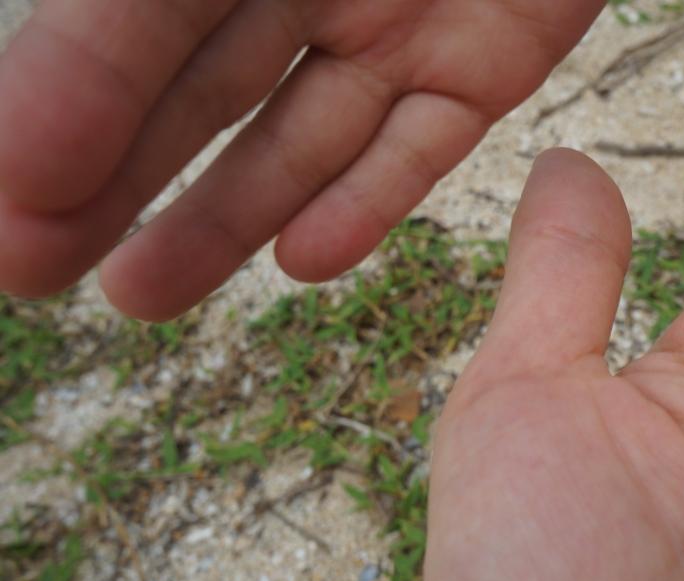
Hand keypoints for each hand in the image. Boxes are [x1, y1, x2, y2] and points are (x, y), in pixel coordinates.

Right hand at [0, 0, 602, 318]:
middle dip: (114, 179)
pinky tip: (302, 261)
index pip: (126, 23)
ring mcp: (397, 27)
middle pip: (195, 94)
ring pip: (298, 139)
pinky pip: (418, 146)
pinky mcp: (481, 67)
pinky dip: (366, 202)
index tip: (9, 203)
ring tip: (135, 296)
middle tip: (29, 270)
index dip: (64, 103)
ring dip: (222, 219)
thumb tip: (28, 101)